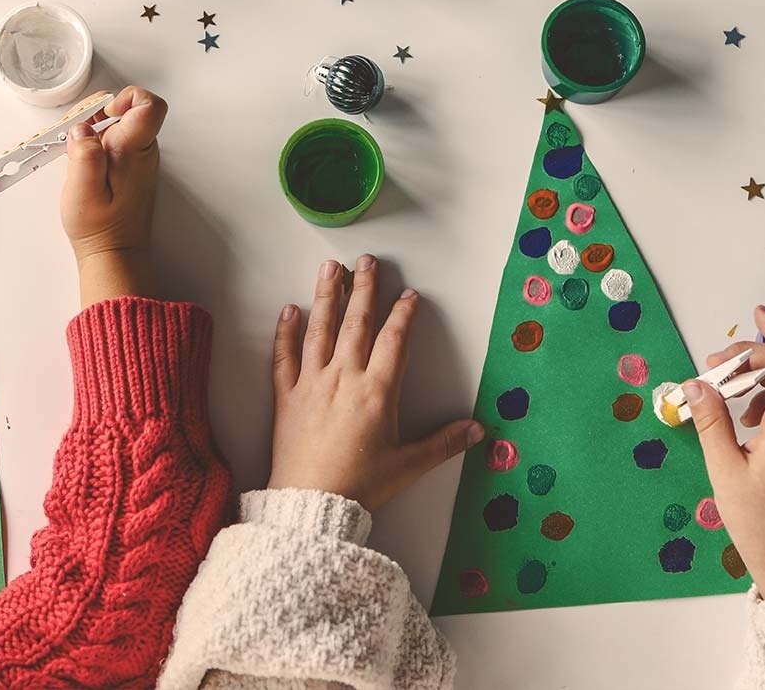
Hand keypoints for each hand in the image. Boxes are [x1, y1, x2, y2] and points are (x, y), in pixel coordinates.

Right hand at [61, 87, 165, 306]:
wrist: (113, 253)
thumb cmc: (100, 227)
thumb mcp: (83, 190)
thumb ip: (84, 153)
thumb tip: (82, 128)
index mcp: (134, 151)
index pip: (149, 105)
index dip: (126, 98)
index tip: (101, 113)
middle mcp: (141, 151)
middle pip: (129, 109)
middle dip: (97, 112)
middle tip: (75, 131)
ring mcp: (137, 158)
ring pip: (119, 123)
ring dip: (93, 127)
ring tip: (73, 147)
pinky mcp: (128, 167)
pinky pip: (114, 140)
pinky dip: (95, 141)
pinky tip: (80, 160)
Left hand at [267, 255, 483, 511]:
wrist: (311, 504)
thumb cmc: (361, 486)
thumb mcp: (408, 465)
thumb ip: (444, 443)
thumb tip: (479, 430)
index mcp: (377, 392)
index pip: (394, 341)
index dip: (403, 316)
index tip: (409, 295)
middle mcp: (344, 378)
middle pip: (356, 324)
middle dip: (364, 289)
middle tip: (367, 260)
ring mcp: (312, 384)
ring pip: (319, 330)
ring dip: (326, 297)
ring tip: (330, 269)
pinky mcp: (286, 397)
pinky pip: (284, 357)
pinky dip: (286, 332)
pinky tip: (289, 310)